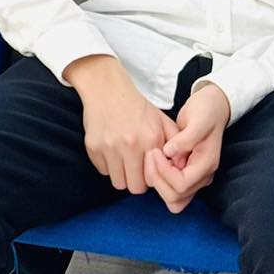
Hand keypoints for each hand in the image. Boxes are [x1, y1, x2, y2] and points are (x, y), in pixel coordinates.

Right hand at [66, 54, 173, 193]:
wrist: (106, 87)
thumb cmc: (136, 106)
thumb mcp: (162, 120)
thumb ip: (176, 143)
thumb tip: (181, 167)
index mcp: (150, 139)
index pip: (154, 180)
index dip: (152, 177)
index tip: (148, 168)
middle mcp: (130, 145)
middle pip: (135, 187)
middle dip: (136, 181)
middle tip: (135, 168)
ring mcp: (109, 147)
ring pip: (118, 182)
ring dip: (121, 175)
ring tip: (123, 161)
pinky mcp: (93, 147)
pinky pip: (102, 171)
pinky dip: (107, 165)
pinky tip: (111, 151)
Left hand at [146, 83, 229, 213]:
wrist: (213, 107)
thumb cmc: (205, 111)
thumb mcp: (197, 120)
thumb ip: (185, 139)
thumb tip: (169, 152)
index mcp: (206, 164)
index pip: (182, 185)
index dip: (164, 172)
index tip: (156, 152)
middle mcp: (202, 176)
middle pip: (177, 198)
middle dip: (158, 180)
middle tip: (150, 156)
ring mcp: (195, 176)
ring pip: (174, 199)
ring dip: (159, 183)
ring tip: (152, 159)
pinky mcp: (186, 172)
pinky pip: (172, 189)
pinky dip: (161, 181)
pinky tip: (156, 161)